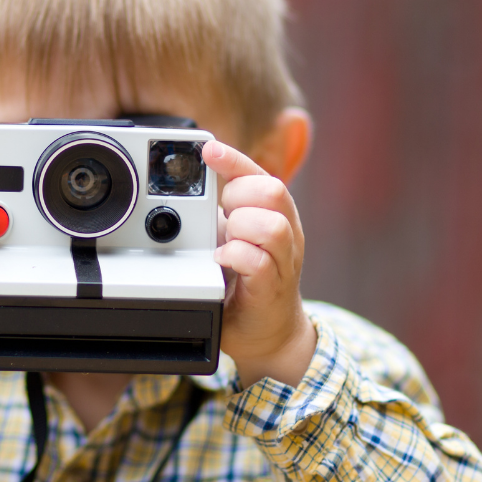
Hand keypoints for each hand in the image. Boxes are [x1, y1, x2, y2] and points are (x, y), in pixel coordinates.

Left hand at [202, 140, 317, 387]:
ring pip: (273, 226)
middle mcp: (286, 234)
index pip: (260, 174)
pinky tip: (221, 261)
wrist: (267, 333)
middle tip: (223, 214)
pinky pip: (259, 263)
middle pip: (274, 191)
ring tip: (225, 242)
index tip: (207, 148)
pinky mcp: (271, 290)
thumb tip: (194, 181)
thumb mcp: (234, 237)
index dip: (234, 158)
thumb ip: (223, 211)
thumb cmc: (248, 281)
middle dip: (240, 195)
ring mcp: (283, 263)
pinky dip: (236, 257)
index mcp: (276, 215)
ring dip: (241, 228)